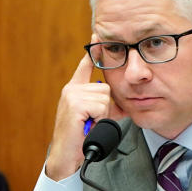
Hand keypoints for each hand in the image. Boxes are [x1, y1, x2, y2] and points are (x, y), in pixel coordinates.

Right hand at [45, 55, 126, 179]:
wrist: (67, 156)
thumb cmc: (81, 138)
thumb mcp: (96, 118)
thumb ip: (107, 107)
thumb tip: (124, 105)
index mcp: (75, 90)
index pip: (85, 66)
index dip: (93, 51)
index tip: (97, 35)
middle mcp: (72, 89)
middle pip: (107, 88)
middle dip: (107, 108)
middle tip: (94, 120)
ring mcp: (72, 95)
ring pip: (106, 98)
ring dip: (103, 115)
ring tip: (90, 123)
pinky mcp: (75, 104)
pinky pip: (102, 106)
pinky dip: (100, 119)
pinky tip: (88, 125)